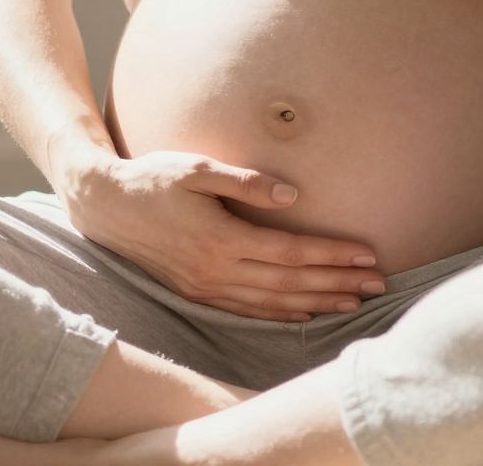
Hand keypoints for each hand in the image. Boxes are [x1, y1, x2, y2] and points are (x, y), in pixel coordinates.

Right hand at [59, 149, 387, 321]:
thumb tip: (292, 195)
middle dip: (337, 284)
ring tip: (353, 301)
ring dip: (316, 303)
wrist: (104, 206)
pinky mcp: (196, 294)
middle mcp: (216, 272)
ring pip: (272, 304)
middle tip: (378, 284)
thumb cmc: (152, 178)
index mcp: (221, 239)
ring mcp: (205, 288)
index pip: (291, 254)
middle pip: (289, 284)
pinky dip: (280, 315)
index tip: (367, 255)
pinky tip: (303, 313)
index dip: (332, 256)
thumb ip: (246, 182)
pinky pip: (247, 311)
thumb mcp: (198, 167)